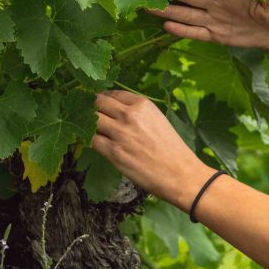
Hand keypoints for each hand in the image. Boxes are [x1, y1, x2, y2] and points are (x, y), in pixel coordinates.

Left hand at [92, 90, 212, 209]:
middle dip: (90, 109)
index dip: (102, 99)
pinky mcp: (114, 152)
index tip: (99, 105)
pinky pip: (92, 141)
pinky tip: (95, 144)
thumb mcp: (158, 120)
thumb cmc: (172, 150)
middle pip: (97, 103)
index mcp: (142, 104)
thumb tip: (117, 112)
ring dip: (88, 125)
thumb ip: (138, 113)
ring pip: (91, 121)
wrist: (180, 174)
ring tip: (89, 130)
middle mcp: (129, 115)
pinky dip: (91, 141)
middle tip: (87, 116)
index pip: (112, 94)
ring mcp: (120, 133)